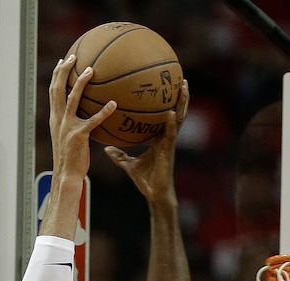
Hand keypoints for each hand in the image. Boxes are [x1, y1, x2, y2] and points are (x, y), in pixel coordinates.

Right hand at [49, 55, 116, 182]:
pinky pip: (93, 120)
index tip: (63, 61)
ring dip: (80, 83)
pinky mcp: (79, 137)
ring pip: (72, 99)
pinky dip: (104, 111)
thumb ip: (74, 124)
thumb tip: (86, 115)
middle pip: (58, 90)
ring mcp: (67, 128)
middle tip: (73, 56)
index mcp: (55, 120)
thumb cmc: (71, 159)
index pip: (53, 92)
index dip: (57, 75)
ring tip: (90, 70)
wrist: (67, 176)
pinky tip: (113, 104)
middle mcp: (58, 121)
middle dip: (64, 71)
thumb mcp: (68, 138)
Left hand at [104, 80, 189, 202]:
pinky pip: (170, 134)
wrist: (154, 194)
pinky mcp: (168, 151)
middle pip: (175, 111)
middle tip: (180, 77)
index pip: (163, 115)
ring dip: (182, 102)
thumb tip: (106, 148)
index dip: (167, 101)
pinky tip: (171, 112)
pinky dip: (171, 123)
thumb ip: (119, 155)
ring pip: (179, 118)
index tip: (166, 85)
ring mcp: (169, 142)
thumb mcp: (129, 165)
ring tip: (184, 86)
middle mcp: (166, 137)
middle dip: (179, 95)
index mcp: (158, 138)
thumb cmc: (145, 180)